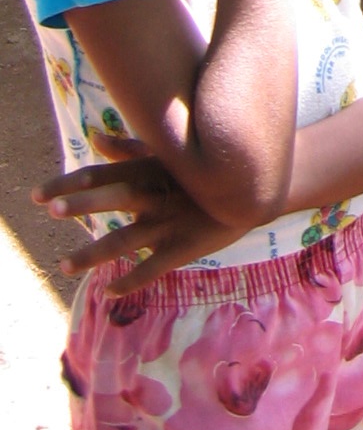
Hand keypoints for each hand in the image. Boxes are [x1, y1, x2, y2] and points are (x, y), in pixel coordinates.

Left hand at [35, 147, 240, 293]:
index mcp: (154, 169)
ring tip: (64, 265)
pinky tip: (108, 292)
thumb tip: (94, 137)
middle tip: (52, 210)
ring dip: (95, 253)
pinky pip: (154, 268)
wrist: (255, 190)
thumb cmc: (204, 170)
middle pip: (118, 196)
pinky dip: (131, 281)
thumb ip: (130, 148)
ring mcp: (173, 221)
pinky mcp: (186, 247)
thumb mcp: (171, 155)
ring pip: (129, 238)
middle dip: (85, 203)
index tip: (40, 193)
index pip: (107, 172)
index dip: (74, 182)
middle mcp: (160, 193)